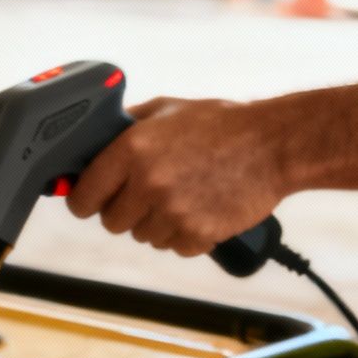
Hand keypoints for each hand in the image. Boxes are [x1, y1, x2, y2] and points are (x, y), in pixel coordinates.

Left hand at [67, 96, 292, 256]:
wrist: (274, 145)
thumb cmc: (221, 125)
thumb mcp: (166, 110)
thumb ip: (125, 127)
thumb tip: (91, 143)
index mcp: (132, 149)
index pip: (83, 197)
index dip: (86, 200)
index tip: (93, 200)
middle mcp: (148, 182)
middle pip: (111, 222)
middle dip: (124, 211)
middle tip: (148, 194)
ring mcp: (172, 211)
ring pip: (142, 236)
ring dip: (157, 223)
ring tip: (183, 195)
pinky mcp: (197, 233)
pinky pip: (174, 247)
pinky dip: (185, 234)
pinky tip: (200, 208)